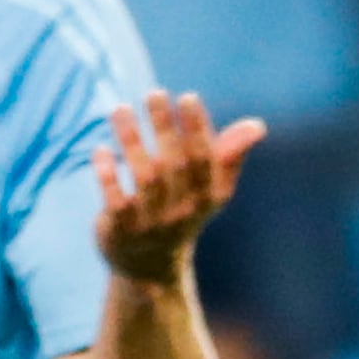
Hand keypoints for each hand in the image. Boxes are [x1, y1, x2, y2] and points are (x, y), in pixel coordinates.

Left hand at [94, 91, 262, 286]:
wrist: (150, 265)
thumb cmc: (182, 210)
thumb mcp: (208, 187)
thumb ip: (229, 155)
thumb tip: (258, 125)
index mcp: (208, 196)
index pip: (206, 158)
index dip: (198, 128)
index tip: (188, 97)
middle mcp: (183, 210)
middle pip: (175, 163)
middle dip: (165, 126)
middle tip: (154, 93)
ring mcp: (152, 222)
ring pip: (144, 177)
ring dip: (132, 140)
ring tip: (120, 108)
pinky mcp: (122, 231)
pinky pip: (115, 201)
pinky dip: (108, 175)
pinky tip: (100, 148)